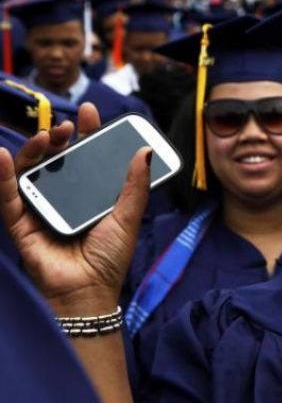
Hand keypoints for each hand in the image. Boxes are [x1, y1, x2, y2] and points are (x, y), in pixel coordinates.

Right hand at [0, 103, 150, 314]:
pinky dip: (3, 175)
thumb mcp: (128, 217)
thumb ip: (136, 185)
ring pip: (31, 170)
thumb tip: (145, 152)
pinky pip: (8, 196)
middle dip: (60, 137)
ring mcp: (41, 208)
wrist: (89, 291)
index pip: (86, 156)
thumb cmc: (110, 258)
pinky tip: (4, 156)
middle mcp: (64, 197)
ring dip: (35, 149)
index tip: (88, 110)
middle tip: (68, 125)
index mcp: (90, 194)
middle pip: (56, 158)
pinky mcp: (21, 223)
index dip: (86, 132)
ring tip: (47, 137)